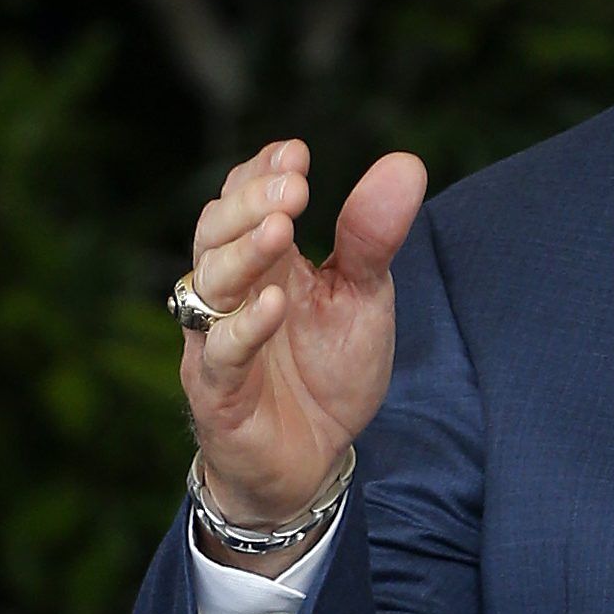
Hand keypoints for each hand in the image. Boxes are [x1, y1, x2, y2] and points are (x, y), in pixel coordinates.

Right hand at [180, 140, 426, 570]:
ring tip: (281, 230)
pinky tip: (275, 302)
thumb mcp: (362, 295)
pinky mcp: (219, 394)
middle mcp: (231, 294)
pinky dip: (245, 327)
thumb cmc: (328, 369)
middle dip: (249, 203)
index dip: (261, 175)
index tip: (296, 153)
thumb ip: (372, 235)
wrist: (313, 460)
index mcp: (265, 262)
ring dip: (243, 254)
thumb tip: (406, 162)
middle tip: (293, 186)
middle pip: (215, 233)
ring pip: (208, 286)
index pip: (244, 202)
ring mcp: (218, 342)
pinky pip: (221, 355)